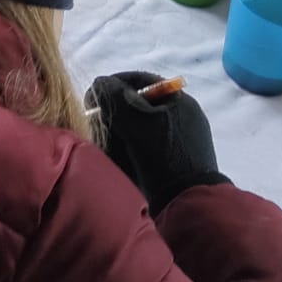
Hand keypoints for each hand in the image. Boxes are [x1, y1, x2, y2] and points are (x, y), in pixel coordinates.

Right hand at [85, 70, 227, 215]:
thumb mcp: (133, 119)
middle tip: (96, 119)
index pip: (141, 80)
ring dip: (122, 130)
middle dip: (116, 110)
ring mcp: (184, 140)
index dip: (113, 83)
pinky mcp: (179, 161)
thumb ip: (113, 95)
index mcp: (179, 100)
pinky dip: (132, 147)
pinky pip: (150, 146)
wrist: (188, 201)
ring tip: (104, 140)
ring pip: (144, 126)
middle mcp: (184, 116)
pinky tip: (120, 157)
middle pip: (141, 104)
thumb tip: (99, 83)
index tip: (93, 95)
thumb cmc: (162, 154)